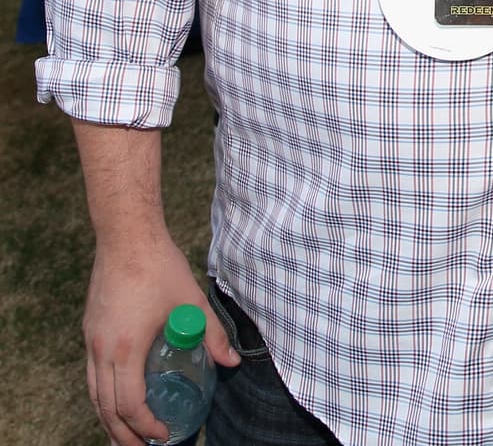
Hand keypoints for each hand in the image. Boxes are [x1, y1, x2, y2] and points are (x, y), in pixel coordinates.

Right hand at [83, 232, 238, 445]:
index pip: (130, 404)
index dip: (145, 426)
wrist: (127, 237)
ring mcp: (91, 340)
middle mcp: (102, 350)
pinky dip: (102, 395)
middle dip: (122, 434)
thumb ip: (212, 333)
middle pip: (105, 408)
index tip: (163, 435)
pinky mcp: (89, 329)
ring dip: (108, 419)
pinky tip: (116, 397)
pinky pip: (91, 374)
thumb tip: (232, 362)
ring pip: (93, 394)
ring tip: (125, 434)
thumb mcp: (192, 300)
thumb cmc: (160, 266)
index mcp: (127, 348)